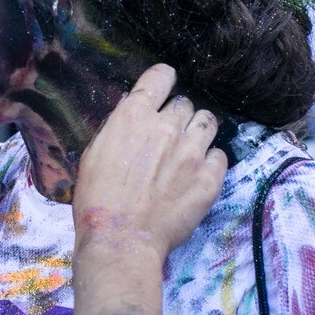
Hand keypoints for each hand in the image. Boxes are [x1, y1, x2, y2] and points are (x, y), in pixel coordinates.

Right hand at [70, 65, 227, 314]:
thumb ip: (118, 127)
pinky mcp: (210, 178)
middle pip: (185, 103)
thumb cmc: (97, 199)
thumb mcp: (94, 152)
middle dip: (177, 116)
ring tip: (188, 151)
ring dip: (198, 132)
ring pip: (208, 122)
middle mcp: (167, 127)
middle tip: (169, 137)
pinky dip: (210, 160)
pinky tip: (198, 173)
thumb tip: (133, 114)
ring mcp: (193, 152)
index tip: (163, 92)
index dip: (164, 81)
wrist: (121, 239)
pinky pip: (220, 155)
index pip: (162, 75)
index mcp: (134, 116)